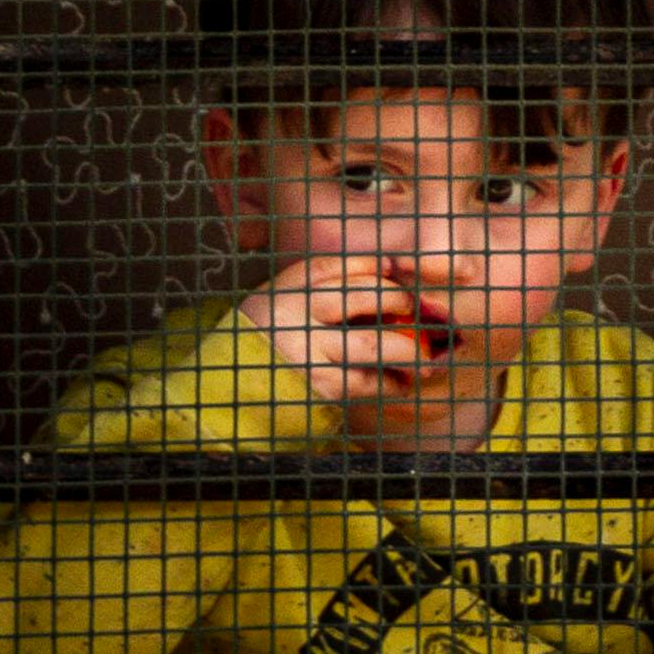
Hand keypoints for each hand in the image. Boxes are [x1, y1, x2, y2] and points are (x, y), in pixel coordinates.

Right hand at [237, 249, 457, 414]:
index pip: (335, 265)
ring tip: (427, 358)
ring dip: (407, 351)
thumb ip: (321, 286)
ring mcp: (306, 351)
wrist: (226, 388)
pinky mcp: (315, 385)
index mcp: (287, 286)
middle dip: (399, 300)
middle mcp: (296, 312)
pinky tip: (401, 383)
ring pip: (372, 344)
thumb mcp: (281, 300)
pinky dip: (389, 383)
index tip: (395, 270)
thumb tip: (388, 271)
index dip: (371, 265)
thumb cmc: (267, 339)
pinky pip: (364, 382)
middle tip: (418, 310)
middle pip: (361, 296)